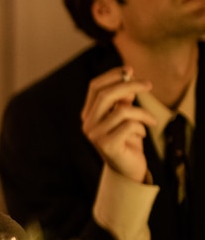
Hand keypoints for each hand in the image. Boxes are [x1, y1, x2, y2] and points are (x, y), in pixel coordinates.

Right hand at [80, 66, 155, 182]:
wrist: (128, 169)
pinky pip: (130, 126)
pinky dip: (141, 127)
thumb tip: (128, 79)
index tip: (130, 69)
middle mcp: (88, 124)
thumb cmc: (128, 140)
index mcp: (89, 114)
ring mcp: (95, 135)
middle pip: (106, 95)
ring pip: (122, 111)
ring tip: (151, 121)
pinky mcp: (107, 145)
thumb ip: (123, 100)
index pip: (94, 87)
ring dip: (143, 113)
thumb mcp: (126, 116)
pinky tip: (141, 135)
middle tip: (149, 84)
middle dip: (130, 85)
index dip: (112, 75)